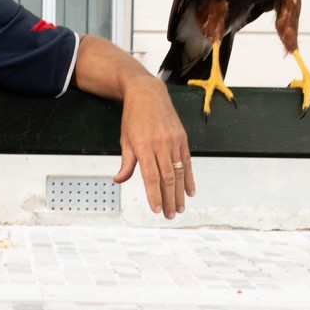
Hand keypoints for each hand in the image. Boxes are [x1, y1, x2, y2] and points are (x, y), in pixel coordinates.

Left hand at [113, 75, 194, 218]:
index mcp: (144, 146)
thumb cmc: (133, 118)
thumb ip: (126, 162)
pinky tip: (190, 191)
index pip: (151, 176)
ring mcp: (174, 141)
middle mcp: (161, 144)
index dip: (154, 194)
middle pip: (168, 177)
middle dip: (169, 199)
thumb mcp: (125, 139)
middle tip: (170, 215)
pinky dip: (190, 178)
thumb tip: (119, 180)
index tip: (156, 210)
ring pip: (180, 172)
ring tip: (180, 208)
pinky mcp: (182, 138)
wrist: (148, 94)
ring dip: (180, 192)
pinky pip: (187, 161)